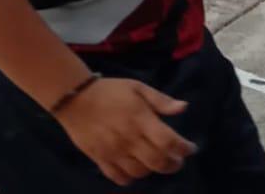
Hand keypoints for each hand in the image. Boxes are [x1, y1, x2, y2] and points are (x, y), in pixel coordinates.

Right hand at [57, 77, 194, 185]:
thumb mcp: (136, 87)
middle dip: (173, 164)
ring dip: (153, 169)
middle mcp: (129, 138)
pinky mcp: (100, 159)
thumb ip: (160, 100)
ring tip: (155, 161)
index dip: (184, 148)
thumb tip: (183, 107)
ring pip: (141, 172)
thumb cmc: (109, 91)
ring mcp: (114, 151)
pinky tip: (134, 167)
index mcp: (140, 119)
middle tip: (176, 158)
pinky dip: (131, 177)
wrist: (74, 97)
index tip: (189, 147)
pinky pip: (120, 178)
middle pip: (158, 162)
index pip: (169, 142)